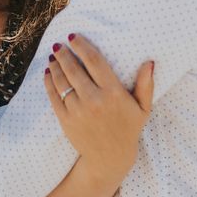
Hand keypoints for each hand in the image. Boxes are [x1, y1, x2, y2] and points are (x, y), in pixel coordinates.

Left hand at [44, 33, 153, 178]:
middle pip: (74, 69)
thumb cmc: (127, 129)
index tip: (74, 37)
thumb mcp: (142, 108)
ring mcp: (78, 110)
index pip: (94, 61)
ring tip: (53, 56)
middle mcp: (94, 100)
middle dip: (64, 54)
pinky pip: (53, 96)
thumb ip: (146, 85)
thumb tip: (149, 62)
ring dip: (55, 66)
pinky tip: (47, 73)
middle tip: (59, 45)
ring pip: (62, 81)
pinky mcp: (66, 120)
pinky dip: (48, 82)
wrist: (109, 159)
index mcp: (113, 93)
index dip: (82, 46)